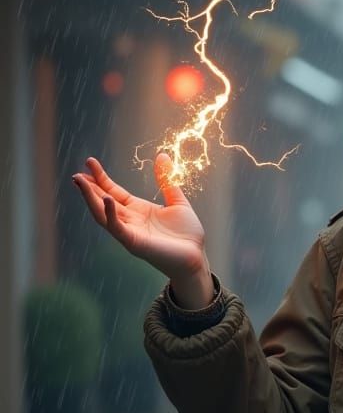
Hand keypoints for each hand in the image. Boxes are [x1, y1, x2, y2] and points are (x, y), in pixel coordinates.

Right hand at [72, 153, 210, 289]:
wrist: (196, 257)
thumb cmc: (187, 234)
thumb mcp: (177, 201)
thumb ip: (167, 180)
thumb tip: (162, 155)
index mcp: (137, 210)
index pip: (113, 191)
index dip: (101, 177)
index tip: (89, 161)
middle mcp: (130, 220)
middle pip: (103, 201)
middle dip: (89, 188)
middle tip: (76, 174)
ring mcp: (129, 232)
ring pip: (103, 214)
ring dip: (90, 198)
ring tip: (80, 181)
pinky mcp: (134, 243)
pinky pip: (117, 227)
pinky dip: (110, 214)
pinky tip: (107, 199)